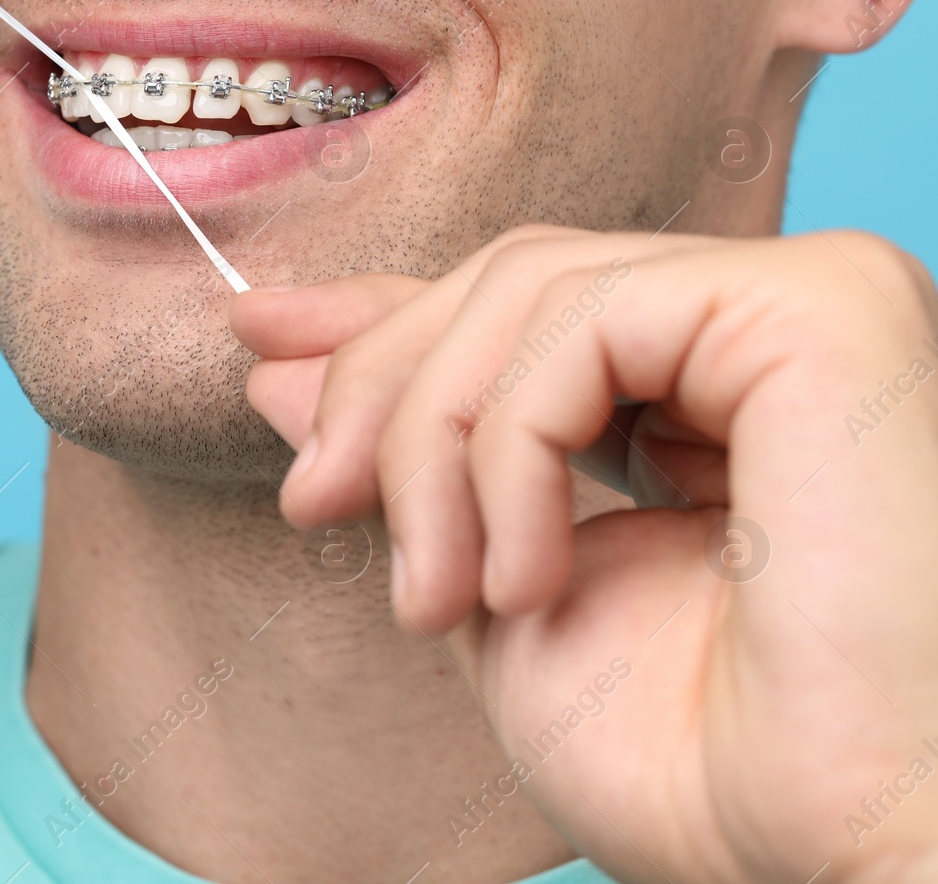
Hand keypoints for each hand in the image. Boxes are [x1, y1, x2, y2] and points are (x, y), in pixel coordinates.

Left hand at [232, 227, 937, 882]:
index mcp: (708, 394)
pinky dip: (509, 449)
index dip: (382, 314)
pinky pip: (582, 323)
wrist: (848, 859)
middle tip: (311, 501)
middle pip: (508, 280)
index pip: (520, 303)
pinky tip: (518, 578)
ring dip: (434, 447)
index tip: (258, 341)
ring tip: (436, 599)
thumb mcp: (495, 594)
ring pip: (526, 290)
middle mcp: (764, 332)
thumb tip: (274, 369)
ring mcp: (803, 306)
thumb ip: (407, 471)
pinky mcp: (822, 309)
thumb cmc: (705, 768)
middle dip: (380, 389)